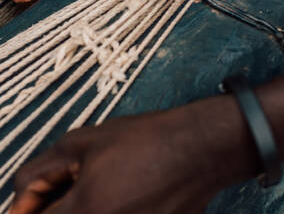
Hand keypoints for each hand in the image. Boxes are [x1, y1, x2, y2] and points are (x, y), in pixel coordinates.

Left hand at [11, 97, 255, 213]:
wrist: (197, 149)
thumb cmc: (146, 140)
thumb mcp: (84, 141)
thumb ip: (43, 169)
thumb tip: (23, 192)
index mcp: (84, 212)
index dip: (31, 207)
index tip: (41, 193)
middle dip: (56, 207)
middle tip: (70, 185)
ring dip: (82, 207)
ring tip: (102, 185)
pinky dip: (107, 210)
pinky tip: (121, 193)